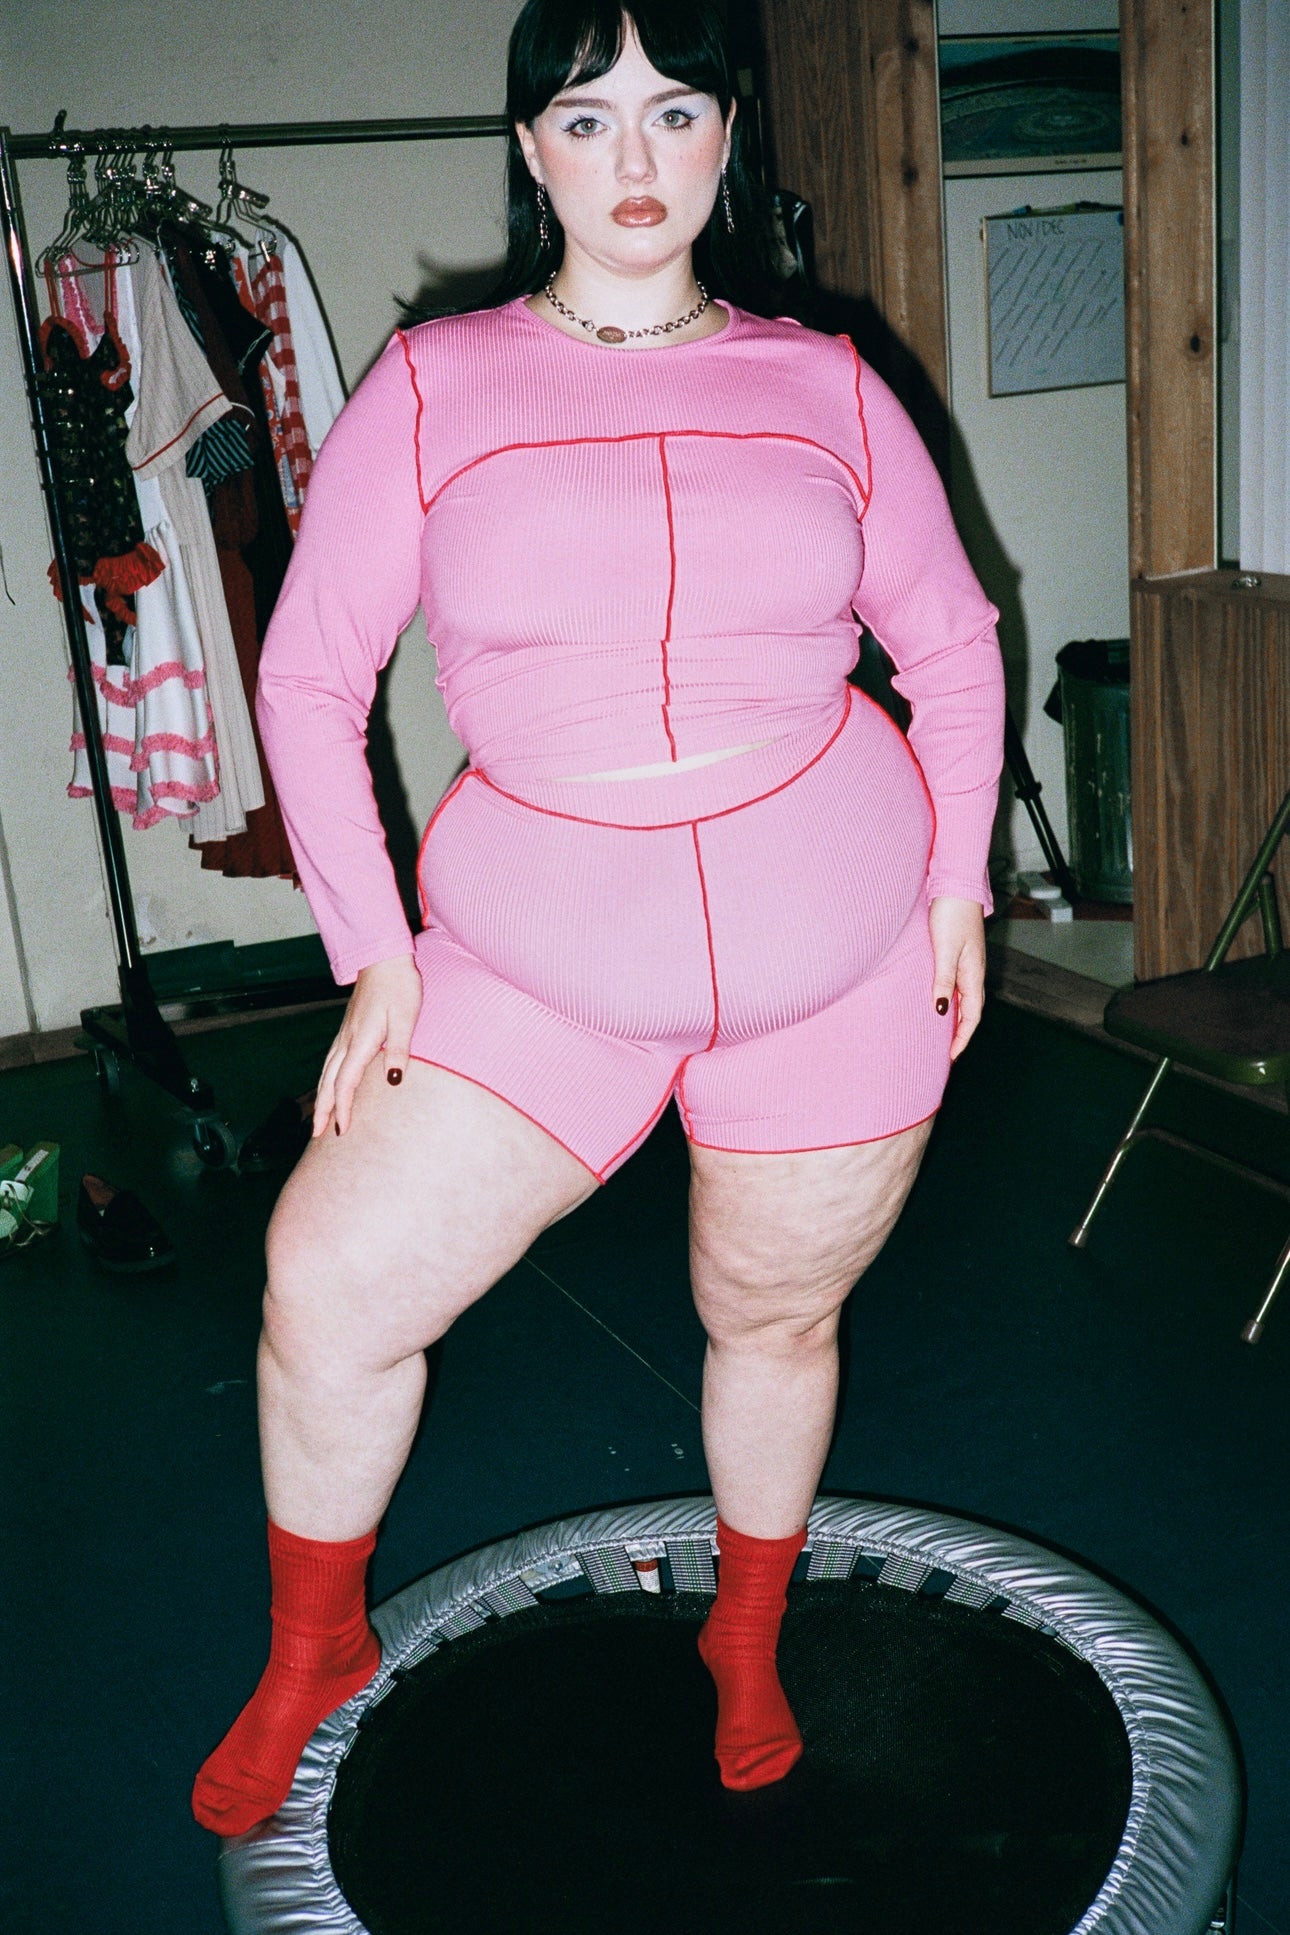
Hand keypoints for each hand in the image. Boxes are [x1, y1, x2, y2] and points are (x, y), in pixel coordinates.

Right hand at [314, 955, 422, 1137]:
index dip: (342, 1109)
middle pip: (329, 1082)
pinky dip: (326, 1080)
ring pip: (326, 1072)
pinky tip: (327, 1086)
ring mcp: (344, 1034)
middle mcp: (347, 1040)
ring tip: (318, 1118)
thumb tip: (393, 1080)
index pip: (346, 1083)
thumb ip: (399, 1049)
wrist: (383, 958)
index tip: (341, 1131)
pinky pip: (331, 1061)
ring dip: (321, 1097)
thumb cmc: (399, 986)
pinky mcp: (348, 1029)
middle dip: (323, 1110)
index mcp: (361, 1041)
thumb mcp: (406, 1018)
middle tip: (317, 1135)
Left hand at [928, 895, 985, 1060]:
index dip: (963, 1036)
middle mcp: (972, 971)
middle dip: (961, 1032)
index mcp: (973, 974)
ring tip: (943, 1032)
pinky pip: (957, 984)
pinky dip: (951, 998)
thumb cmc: (951, 914)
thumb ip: (943, 980)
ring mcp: (967, 962)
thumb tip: (941, 1010)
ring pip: (964, 997)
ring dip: (957, 1016)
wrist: (956, 886)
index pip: (972, 1015)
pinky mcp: (958, 953)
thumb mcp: (945, 950)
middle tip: (948, 1051)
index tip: (952, 1055)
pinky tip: (941, 1000)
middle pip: (971, 1010)